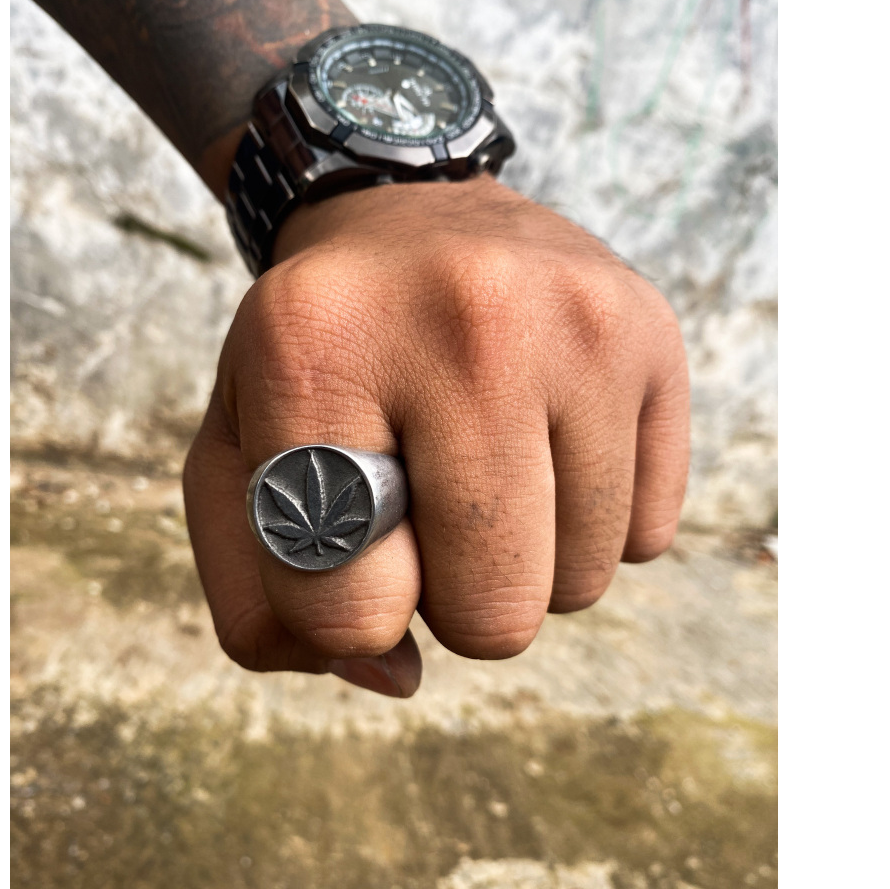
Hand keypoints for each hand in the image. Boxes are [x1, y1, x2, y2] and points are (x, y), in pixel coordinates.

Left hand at [183, 174, 688, 696]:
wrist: (409, 213)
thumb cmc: (320, 357)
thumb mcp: (235, 457)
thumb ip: (267, 604)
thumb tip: (395, 675)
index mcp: (313, 346)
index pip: (347, 604)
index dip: (348, 612)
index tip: (354, 546)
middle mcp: (464, 319)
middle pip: (492, 616)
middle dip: (452, 598)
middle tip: (430, 511)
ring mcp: (578, 324)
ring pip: (578, 585)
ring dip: (524, 561)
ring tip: (485, 468)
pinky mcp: (654, 338)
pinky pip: (646, 536)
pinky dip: (589, 521)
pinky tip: (547, 443)